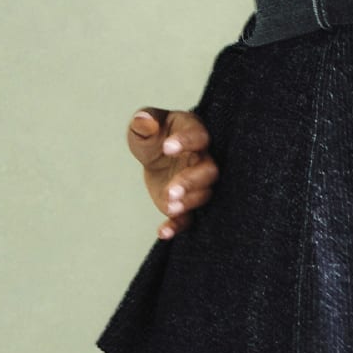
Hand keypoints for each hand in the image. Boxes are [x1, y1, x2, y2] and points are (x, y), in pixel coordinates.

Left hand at [128, 107, 216, 239]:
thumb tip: (144, 120)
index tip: (167, 147)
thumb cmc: (154, 135)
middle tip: (172, 190)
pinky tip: (163, 232)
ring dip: (188, 202)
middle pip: (209, 170)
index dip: (186, 142)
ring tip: (170, 206)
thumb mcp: (145, 124)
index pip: (198, 136)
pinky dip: (178, 225)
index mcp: (194, 133)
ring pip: (204, 194)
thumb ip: (145, 121)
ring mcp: (196, 182)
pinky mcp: (186, 202)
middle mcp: (202, 158)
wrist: (155, 156)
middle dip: (191, 181)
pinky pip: (189, 217)